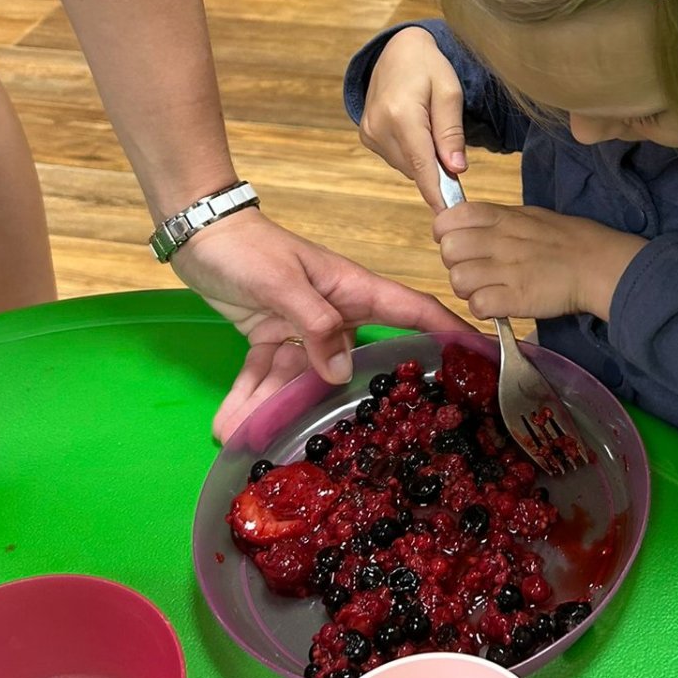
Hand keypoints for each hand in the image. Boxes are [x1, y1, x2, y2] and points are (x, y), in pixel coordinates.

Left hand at [173, 207, 468, 442]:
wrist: (200, 234)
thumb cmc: (248, 248)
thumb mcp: (282, 282)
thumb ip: (314, 323)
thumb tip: (340, 372)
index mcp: (350, 290)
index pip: (410, 311)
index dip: (446, 332)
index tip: (478, 357)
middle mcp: (333, 313)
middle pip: (353, 363)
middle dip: (348, 402)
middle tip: (358, 443)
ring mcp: (302, 329)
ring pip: (299, 379)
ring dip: (274, 409)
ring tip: (250, 441)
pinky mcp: (271, 339)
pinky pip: (265, 377)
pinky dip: (247, 399)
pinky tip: (228, 426)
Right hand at [359, 28, 467, 209]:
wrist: (397, 50)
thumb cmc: (428, 66)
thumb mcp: (450, 92)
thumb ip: (451, 132)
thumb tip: (456, 169)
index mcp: (401, 114)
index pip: (422, 165)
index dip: (437, 193)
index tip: (449, 215)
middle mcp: (379, 127)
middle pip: (416, 168)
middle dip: (437, 168)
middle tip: (453, 148)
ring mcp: (369, 132)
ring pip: (407, 166)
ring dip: (424, 159)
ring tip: (431, 127)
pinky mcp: (367, 135)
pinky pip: (396, 158)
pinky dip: (411, 153)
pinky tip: (416, 129)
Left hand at [431, 203, 643, 322]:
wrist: (601, 265)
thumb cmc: (568, 240)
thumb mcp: (529, 216)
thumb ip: (495, 220)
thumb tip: (463, 224)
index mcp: (502, 217)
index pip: (449, 218)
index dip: (446, 234)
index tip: (459, 243)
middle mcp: (500, 240)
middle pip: (448, 251)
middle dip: (455, 264)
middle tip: (475, 271)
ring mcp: (508, 269)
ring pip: (458, 280)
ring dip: (469, 290)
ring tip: (489, 290)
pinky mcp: (516, 298)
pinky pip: (478, 305)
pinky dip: (484, 309)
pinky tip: (499, 304)